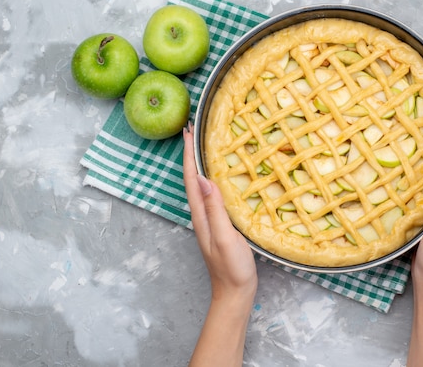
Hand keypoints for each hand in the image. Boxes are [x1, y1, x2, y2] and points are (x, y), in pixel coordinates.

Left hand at [183, 122, 256, 366]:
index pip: (191, 179)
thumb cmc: (231, 268)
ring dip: (201, 164)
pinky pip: (214, 195)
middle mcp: (202, 214)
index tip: (187, 131)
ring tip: (205, 145)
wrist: (235, 292)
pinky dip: (215, 178)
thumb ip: (215, 210)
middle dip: (192, 154)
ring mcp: (211, 220)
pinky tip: (223, 175)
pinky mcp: (221, 224)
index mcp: (201, 215)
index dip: (188, 155)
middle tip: (194, 130)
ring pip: (203, 185)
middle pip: (193, 178)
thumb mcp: (224, 237)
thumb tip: (204, 179)